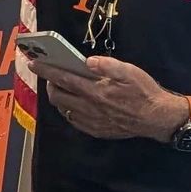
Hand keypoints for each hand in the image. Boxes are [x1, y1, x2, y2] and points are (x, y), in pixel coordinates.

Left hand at [40, 54, 187, 141]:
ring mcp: (91, 122)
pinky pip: (74, 121)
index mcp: (95, 91)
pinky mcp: (96, 130)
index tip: (34, 63)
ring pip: (64, 110)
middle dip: (50, 85)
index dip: (46, 70)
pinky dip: (69, 110)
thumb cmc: (144, 92)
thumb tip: (88, 61)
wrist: (156, 118)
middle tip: (53, 75)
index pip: (63, 79)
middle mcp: (89, 108)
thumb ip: (107, 65)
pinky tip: (76, 104)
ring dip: (59, 98)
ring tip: (64, 88)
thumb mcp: (129, 71)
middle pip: (58, 97)